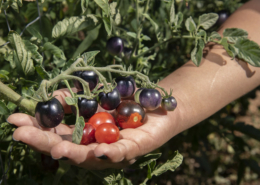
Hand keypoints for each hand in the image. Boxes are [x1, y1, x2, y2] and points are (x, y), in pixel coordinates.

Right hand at [7, 88, 174, 169]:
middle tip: (21, 134)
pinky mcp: (133, 148)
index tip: (14, 119)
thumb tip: (53, 97)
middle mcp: (94, 144)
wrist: (155, 101)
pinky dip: (110, 153)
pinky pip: (120, 153)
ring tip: (55, 149)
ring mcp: (112, 149)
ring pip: (90, 155)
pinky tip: (99, 151)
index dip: (35, 127)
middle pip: (67, 146)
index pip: (55, 132)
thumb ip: (75, 97)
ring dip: (72, 152)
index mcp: (84, 132)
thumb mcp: (95, 92)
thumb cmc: (124, 98)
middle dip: (44, 141)